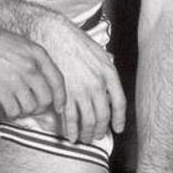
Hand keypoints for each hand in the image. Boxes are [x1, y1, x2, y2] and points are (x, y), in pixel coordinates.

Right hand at [0, 8, 64, 118]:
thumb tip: (42, 81)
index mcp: (37, 54)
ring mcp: (16, 79)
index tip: (59, 107)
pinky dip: (12, 113)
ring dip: (25, 111)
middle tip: (32, 108)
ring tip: (17, 106)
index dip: (60, 97)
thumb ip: (34, 60)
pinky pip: (14, 111)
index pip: (57, 80)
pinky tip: (8, 108)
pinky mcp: (1, 90)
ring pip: (31, 107)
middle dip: (40, 107)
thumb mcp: (22, 44)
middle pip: (46, 98)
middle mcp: (30, 67)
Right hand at [30, 11, 126, 144]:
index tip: (117, 128)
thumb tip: (108, 85)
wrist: (53, 34)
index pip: (119, 103)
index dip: (119, 119)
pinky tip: (71, 136)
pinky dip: (71, 131)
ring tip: (85, 139)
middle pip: (103, 116)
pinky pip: (70, 119)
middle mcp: (97, 84)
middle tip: (97, 136)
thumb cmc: (73, 41)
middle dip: (100, 130)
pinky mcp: (64, 94)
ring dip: (87, 133)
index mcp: (108, 73)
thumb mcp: (98, 52)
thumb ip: (105, 70)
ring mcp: (80, 91)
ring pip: (88, 121)